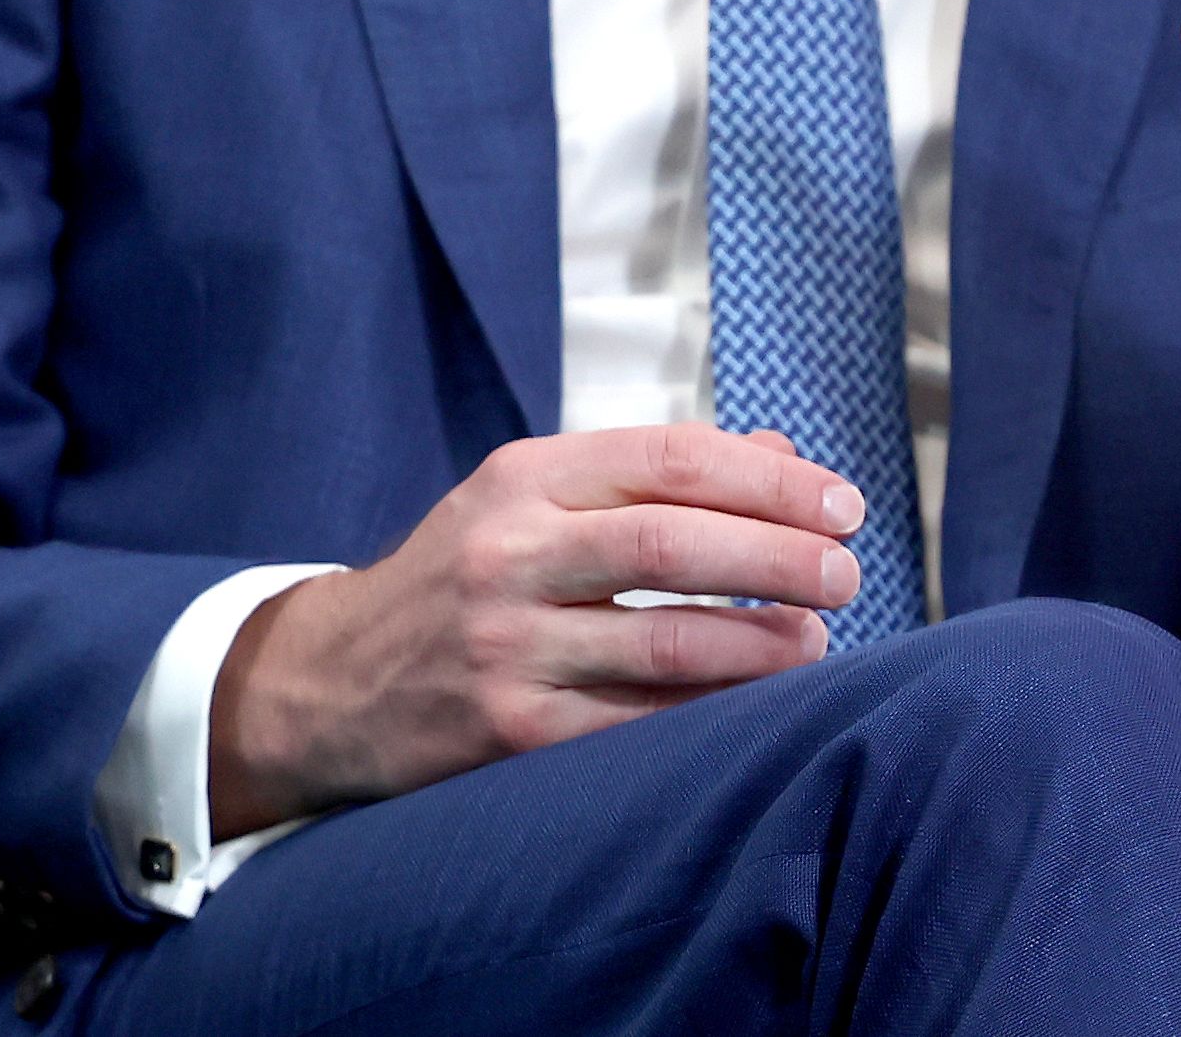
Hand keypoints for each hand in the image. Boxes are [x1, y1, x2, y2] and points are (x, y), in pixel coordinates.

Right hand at [204, 425, 858, 837]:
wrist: (334, 681)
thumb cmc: (461, 579)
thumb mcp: (529, 503)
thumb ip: (648, 476)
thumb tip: (781, 450)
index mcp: (522, 479)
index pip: (668, 459)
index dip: (771, 480)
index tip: (841, 504)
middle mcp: (509, 554)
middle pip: (673, 546)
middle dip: (780, 557)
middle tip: (846, 572)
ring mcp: (507, 646)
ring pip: (666, 645)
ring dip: (764, 644)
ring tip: (817, 639)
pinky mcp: (513, 731)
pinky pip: (640, 726)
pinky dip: (715, 715)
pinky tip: (763, 706)